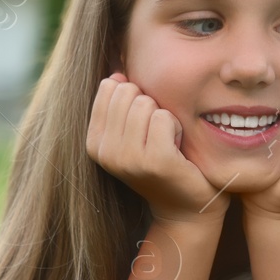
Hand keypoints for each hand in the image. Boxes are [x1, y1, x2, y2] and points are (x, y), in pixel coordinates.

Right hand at [85, 73, 227, 224]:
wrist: (186, 205)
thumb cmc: (162, 160)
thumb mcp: (132, 131)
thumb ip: (120, 103)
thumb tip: (117, 74)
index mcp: (94, 142)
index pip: (109, 86)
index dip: (134, 98)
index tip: (143, 126)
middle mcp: (106, 152)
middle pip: (128, 91)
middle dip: (150, 105)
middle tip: (157, 135)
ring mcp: (128, 159)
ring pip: (146, 103)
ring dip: (165, 117)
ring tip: (166, 143)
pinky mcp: (155, 162)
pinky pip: (164, 117)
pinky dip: (176, 127)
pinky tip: (177, 149)